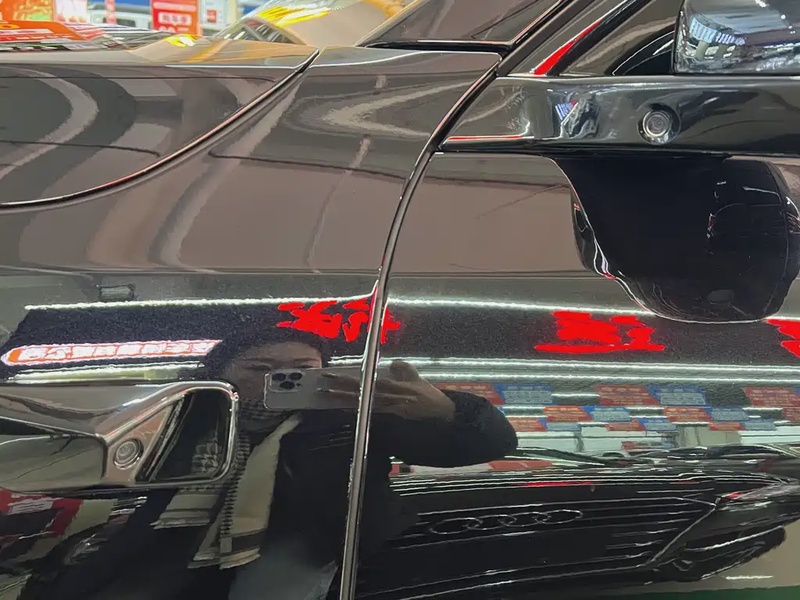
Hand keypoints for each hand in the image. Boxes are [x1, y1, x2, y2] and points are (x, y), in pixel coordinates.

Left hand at [320, 360, 454, 420]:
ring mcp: (390, 413)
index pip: (366, 380)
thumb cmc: (431, 399)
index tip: (331, 375)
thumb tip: (394, 364)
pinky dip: (359, 417)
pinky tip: (347, 416)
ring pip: (363, 407)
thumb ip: (405, 371)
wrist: (446, 419)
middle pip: (360, 393)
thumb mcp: (418, 381)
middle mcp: (390, 399)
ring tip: (328, 399)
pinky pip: (372, 420)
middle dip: (340, 390)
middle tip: (322, 387)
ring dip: (345, 403)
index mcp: (394, 386)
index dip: (348, 378)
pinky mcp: (393, 425)